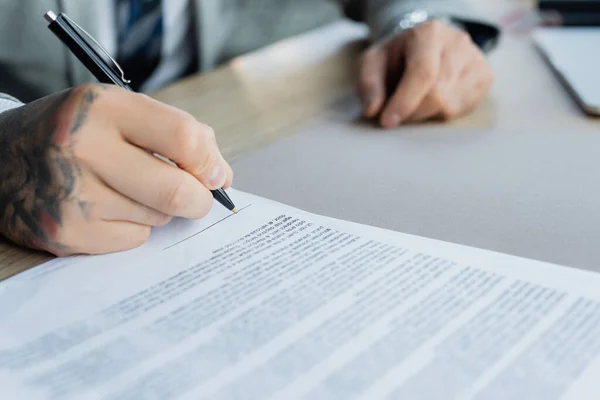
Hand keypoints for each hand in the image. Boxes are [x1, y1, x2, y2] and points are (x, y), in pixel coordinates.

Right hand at [0, 84, 232, 255]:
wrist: (0, 158)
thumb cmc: (76, 133)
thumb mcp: (117, 112)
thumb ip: (174, 134)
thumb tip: (221, 177)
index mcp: (102, 106)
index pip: (183, 137)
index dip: (210, 162)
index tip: (214, 174)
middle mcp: (81, 146)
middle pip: (176, 190)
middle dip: (198, 199)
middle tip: (195, 198)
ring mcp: (70, 193)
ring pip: (157, 217)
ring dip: (158, 210)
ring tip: (128, 190)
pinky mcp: (65, 232)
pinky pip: (133, 239)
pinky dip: (133, 228)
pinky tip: (106, 209)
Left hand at [358, 20, 493, 127]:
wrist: (424, 46)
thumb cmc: (397, 57)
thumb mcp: (374, 63)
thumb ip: (369, 85)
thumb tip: (373, 111)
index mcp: (429, 33)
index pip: (423, 73)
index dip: (404, 102)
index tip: (387, 121)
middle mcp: (457, 43)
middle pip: (437, 94)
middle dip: (412, 112)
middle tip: (396, 114)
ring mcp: (476, 60)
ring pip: (449, 106)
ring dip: (425, 115)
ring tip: (414, 101)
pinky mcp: (485, 78)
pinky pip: (461, 110)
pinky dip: (441, 114)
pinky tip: (432, 101)